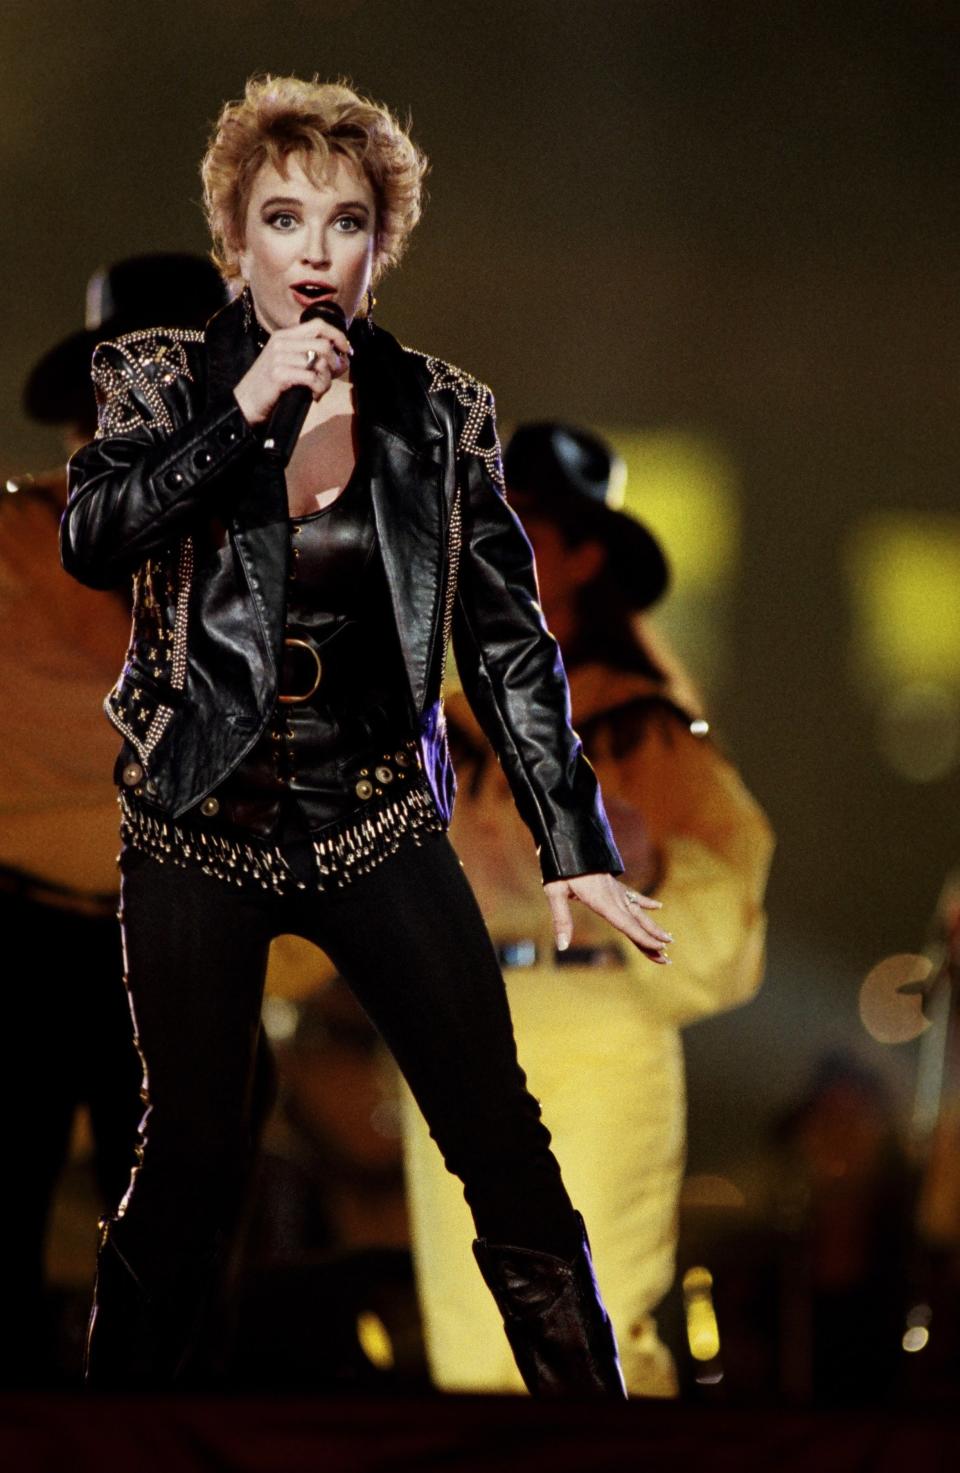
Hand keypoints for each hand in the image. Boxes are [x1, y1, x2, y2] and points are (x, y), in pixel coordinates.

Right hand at [233, 318, 352, 424]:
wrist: (245, 403)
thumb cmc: (270, 387)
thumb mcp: (287, 363)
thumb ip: (309, 356)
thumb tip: (342, 358)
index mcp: (284, 336)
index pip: (318, 325)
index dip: (338, 336)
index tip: (347, 351)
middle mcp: (281, 342)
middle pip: (323, 343)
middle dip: (336, 362)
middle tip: (334, 376)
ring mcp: (279, 357)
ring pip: (319, 362)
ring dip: (327, 379)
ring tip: (320, 389)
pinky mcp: (279, 374)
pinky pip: (312, 378)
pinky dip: (319, 388)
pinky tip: (314, 395)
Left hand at [543, 872, 672, 964]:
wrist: (567, 838)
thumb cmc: (558, 866)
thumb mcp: (555, 892)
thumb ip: (561, 919)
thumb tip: (563, 946)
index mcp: (602, 900)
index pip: (626, 924)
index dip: (643, 938)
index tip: (660, 950)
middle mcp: (613, 896)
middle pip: (636, 923)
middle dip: (652, 941)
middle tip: (667, 959)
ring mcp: (615, 889)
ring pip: (638, 912)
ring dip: (653, 927)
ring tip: (669, 939)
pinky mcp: (612, 883)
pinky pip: (633, 894)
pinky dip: (646, 902)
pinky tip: (659, 906)